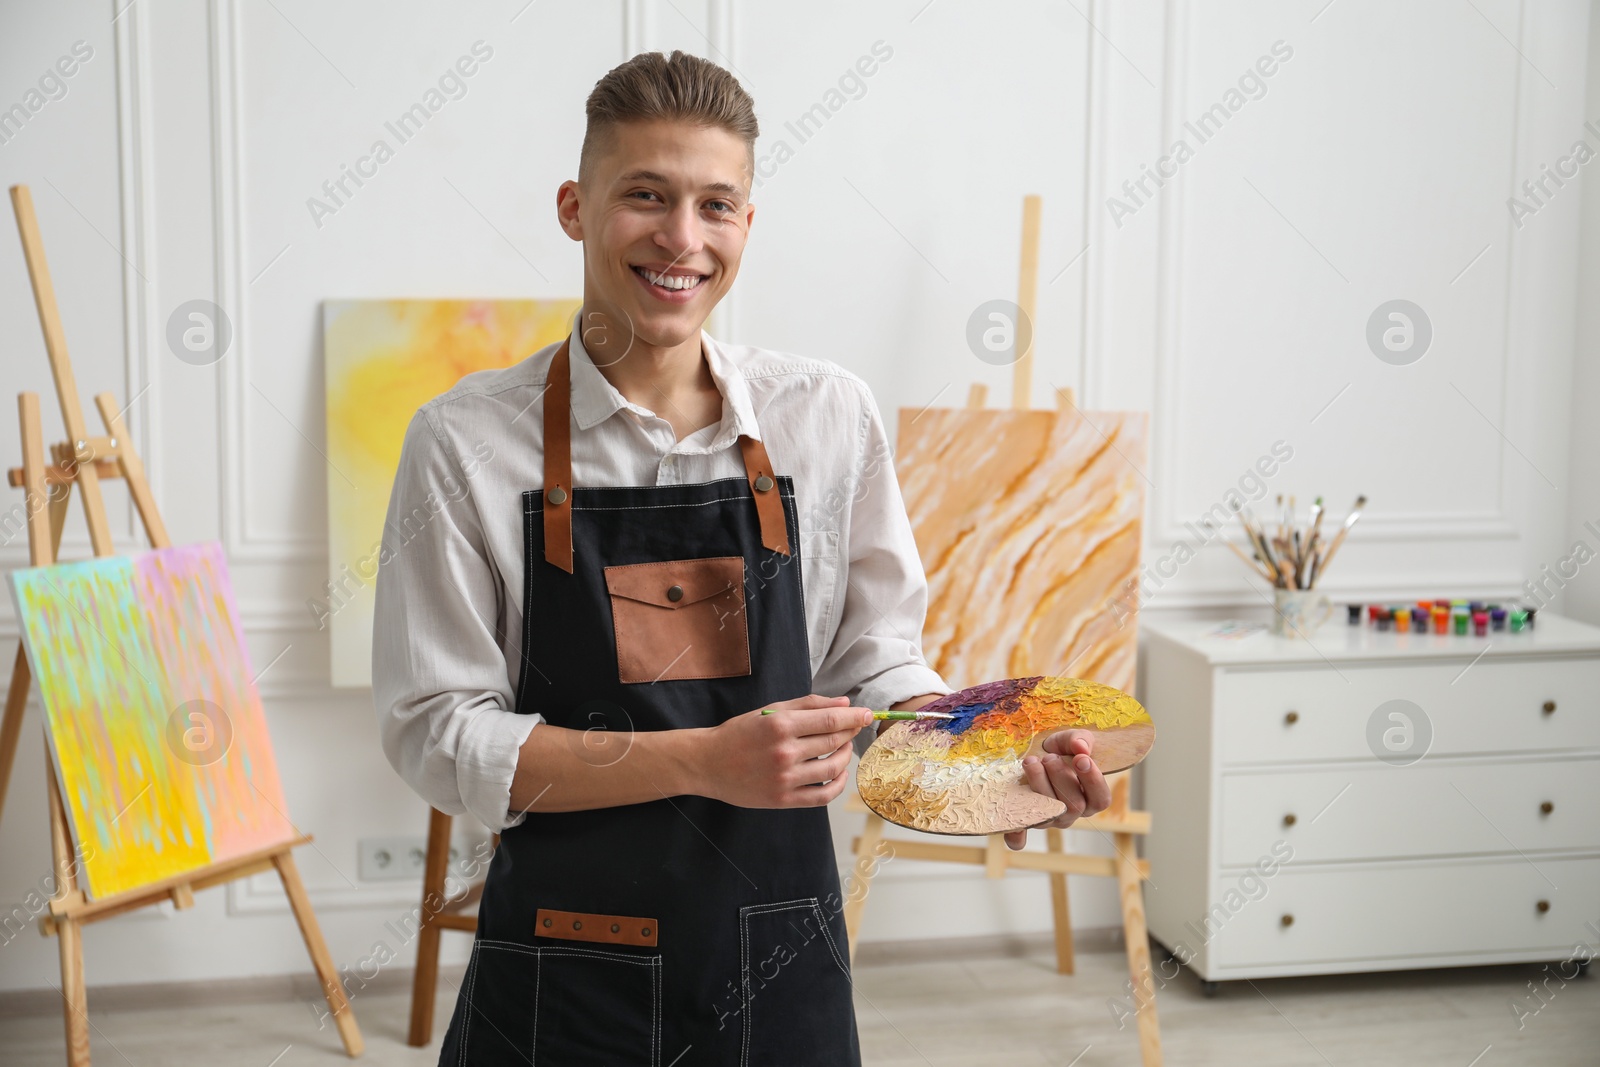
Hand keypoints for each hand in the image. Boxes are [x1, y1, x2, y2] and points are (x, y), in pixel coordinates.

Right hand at [702, 694, 872, 808]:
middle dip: (851, 732)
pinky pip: (822, 795)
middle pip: (833, 742)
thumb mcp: (770, 711)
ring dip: (845, 756)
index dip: (853, 716)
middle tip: (856, 727)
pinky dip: (838, 784)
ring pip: (832, 769)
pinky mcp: (783, 800)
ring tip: (844, 747)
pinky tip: (839, 773)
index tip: (867, 714)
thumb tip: (843, 703)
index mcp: (780, 725)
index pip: (829, 720)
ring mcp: (784, 779)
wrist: (707, 764)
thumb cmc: (738, 733)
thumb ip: (808, 705)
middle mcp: (783, 752)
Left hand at [1003, 729, 1111, 849]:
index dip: (1093, 781)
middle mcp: (1072, 813)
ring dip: (1038, 785)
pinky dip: (1016, 834)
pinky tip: (1010, 819)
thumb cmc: (1061, 750)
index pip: (1100, 799)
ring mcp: (1050, 819)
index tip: (1080, 759)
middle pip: (1073, 806)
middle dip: (1061, 778)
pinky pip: (1022, 838)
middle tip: (1050, 757)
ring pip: (1048, 813)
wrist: (1038, 755)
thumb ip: (1080, 740)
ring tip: (1031, 762)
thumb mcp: (1072, 740)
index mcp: (1090, 797)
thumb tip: (1080, 747)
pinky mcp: (1028, 822)